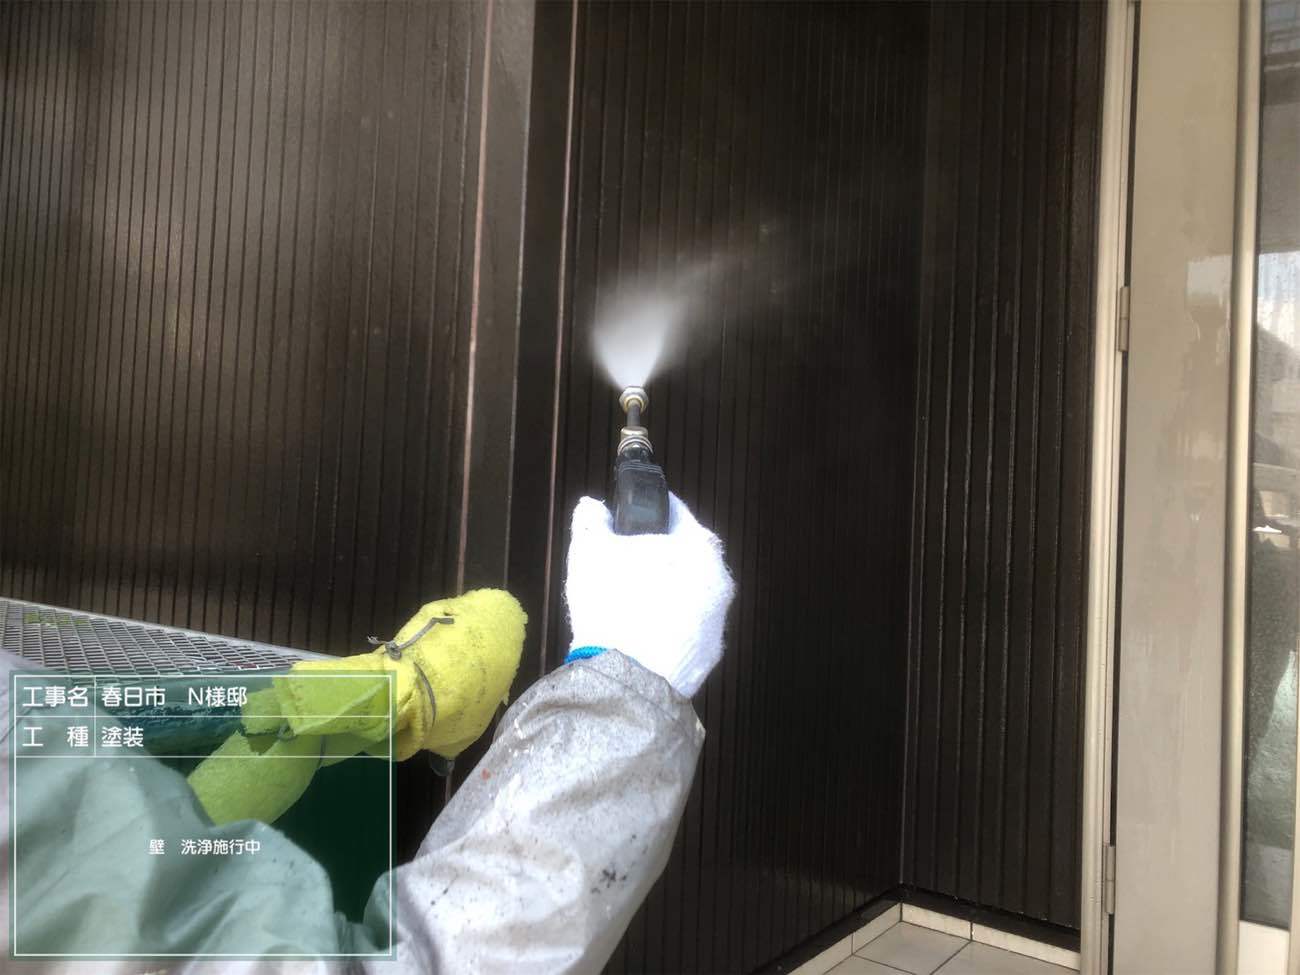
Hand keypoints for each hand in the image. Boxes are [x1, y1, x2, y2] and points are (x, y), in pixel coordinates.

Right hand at [564, 493, 735, 697]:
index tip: (626, 519)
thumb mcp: (589, 550)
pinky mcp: (708, 654)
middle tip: (620, 565)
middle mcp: (719, 580)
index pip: (672, 511)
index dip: (644, 511)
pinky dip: (666, 626)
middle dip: (654, 556)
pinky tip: (638, 633)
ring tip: (626, 603)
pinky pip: (685, 628)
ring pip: (687, 592)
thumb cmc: (613, 604)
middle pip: (683, 554)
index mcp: (698, 545)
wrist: (627, 679)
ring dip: (662, 592)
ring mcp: (718, 620)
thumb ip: (592, 519)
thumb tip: (593, 508)